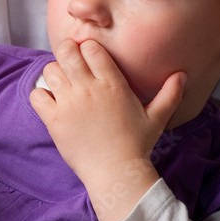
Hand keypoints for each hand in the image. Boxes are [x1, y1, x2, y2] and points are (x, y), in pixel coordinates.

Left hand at [30, 39, 184, 220]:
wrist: (116, 172)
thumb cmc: (136, 145)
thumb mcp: (157, 117)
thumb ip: (170, 94)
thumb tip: (183, 75)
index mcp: (113, 83)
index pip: (91, 48)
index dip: (86, 48)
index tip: (87, 57)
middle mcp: (89, 88)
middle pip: (67, 52)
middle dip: (66, 52)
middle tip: (68, 62)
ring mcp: (69, 102)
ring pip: (50, 70)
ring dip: (53, 74)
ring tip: (60, 84)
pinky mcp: (54, 118)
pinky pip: (37, 94)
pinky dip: (40, 95)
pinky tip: (49, 102)